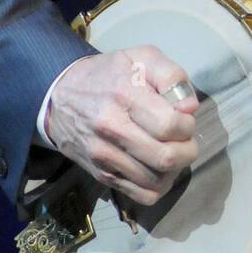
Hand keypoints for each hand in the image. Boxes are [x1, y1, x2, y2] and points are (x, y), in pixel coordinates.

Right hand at [46, 46, 199, 205]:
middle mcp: (112, 129)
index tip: (184, 119)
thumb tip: (190, 108)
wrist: (60, 96)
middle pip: (166, 158)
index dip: (187, 125)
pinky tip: (158, 168)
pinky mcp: (101, 175)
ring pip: (156, 181)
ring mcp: (104, 156)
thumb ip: (171, 75)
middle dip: (187, 150)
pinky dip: (159, 186)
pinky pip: (141, 195)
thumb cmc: (109, 74)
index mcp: (125, 95)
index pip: (169, 125)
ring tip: (171, 151)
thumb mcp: (141, 57)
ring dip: (175, 169)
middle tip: (184, 139)